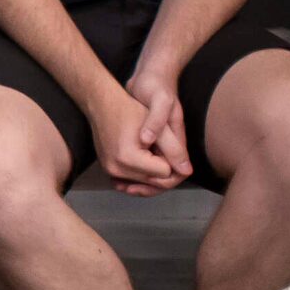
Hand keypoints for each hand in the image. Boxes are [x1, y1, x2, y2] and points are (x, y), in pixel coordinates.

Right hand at [88, 75, 189, 196]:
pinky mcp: (108, 171)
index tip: (168, 145)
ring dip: (155, 172)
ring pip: (146, 184)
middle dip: (167, 169)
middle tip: (165, 148)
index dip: (173, 160)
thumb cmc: (130, 111)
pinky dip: (143, 175)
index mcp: (128, 158)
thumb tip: (187, 172)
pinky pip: (133, 181)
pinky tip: (145, 160)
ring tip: (153, 150)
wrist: (101, 105)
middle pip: (156, 182)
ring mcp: (110, 171)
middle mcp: (116, 169)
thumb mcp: (159, 127)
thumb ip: (175, 150)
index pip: (166, 173)